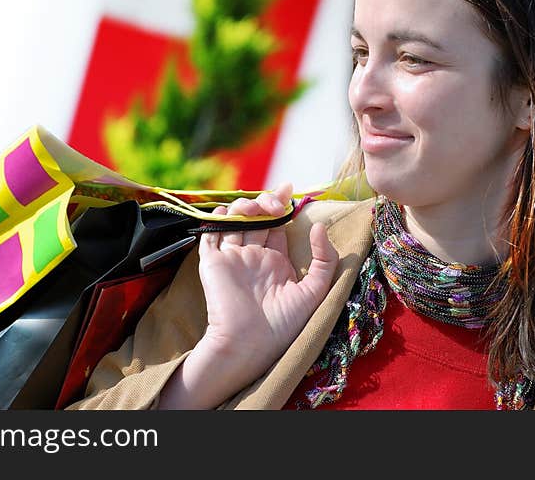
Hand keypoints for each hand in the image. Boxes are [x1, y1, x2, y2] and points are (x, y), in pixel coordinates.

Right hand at [158, 183, 339, 408]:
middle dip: (266, 203)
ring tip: (257, 207)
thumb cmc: (283, 324)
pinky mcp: (212, 262)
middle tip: (276, 200)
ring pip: (234, 220)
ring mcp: (232, 258)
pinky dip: (215, 219)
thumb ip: (324, 260)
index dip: (282, 207)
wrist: (249, 344)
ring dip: (244, 206)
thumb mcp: (315, 292)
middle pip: (256, 219)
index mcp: (275, 263)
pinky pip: (210, 235)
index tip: (290, 189)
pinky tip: (226, 210)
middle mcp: (253, 257)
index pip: (277, 227)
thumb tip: (318, 227)